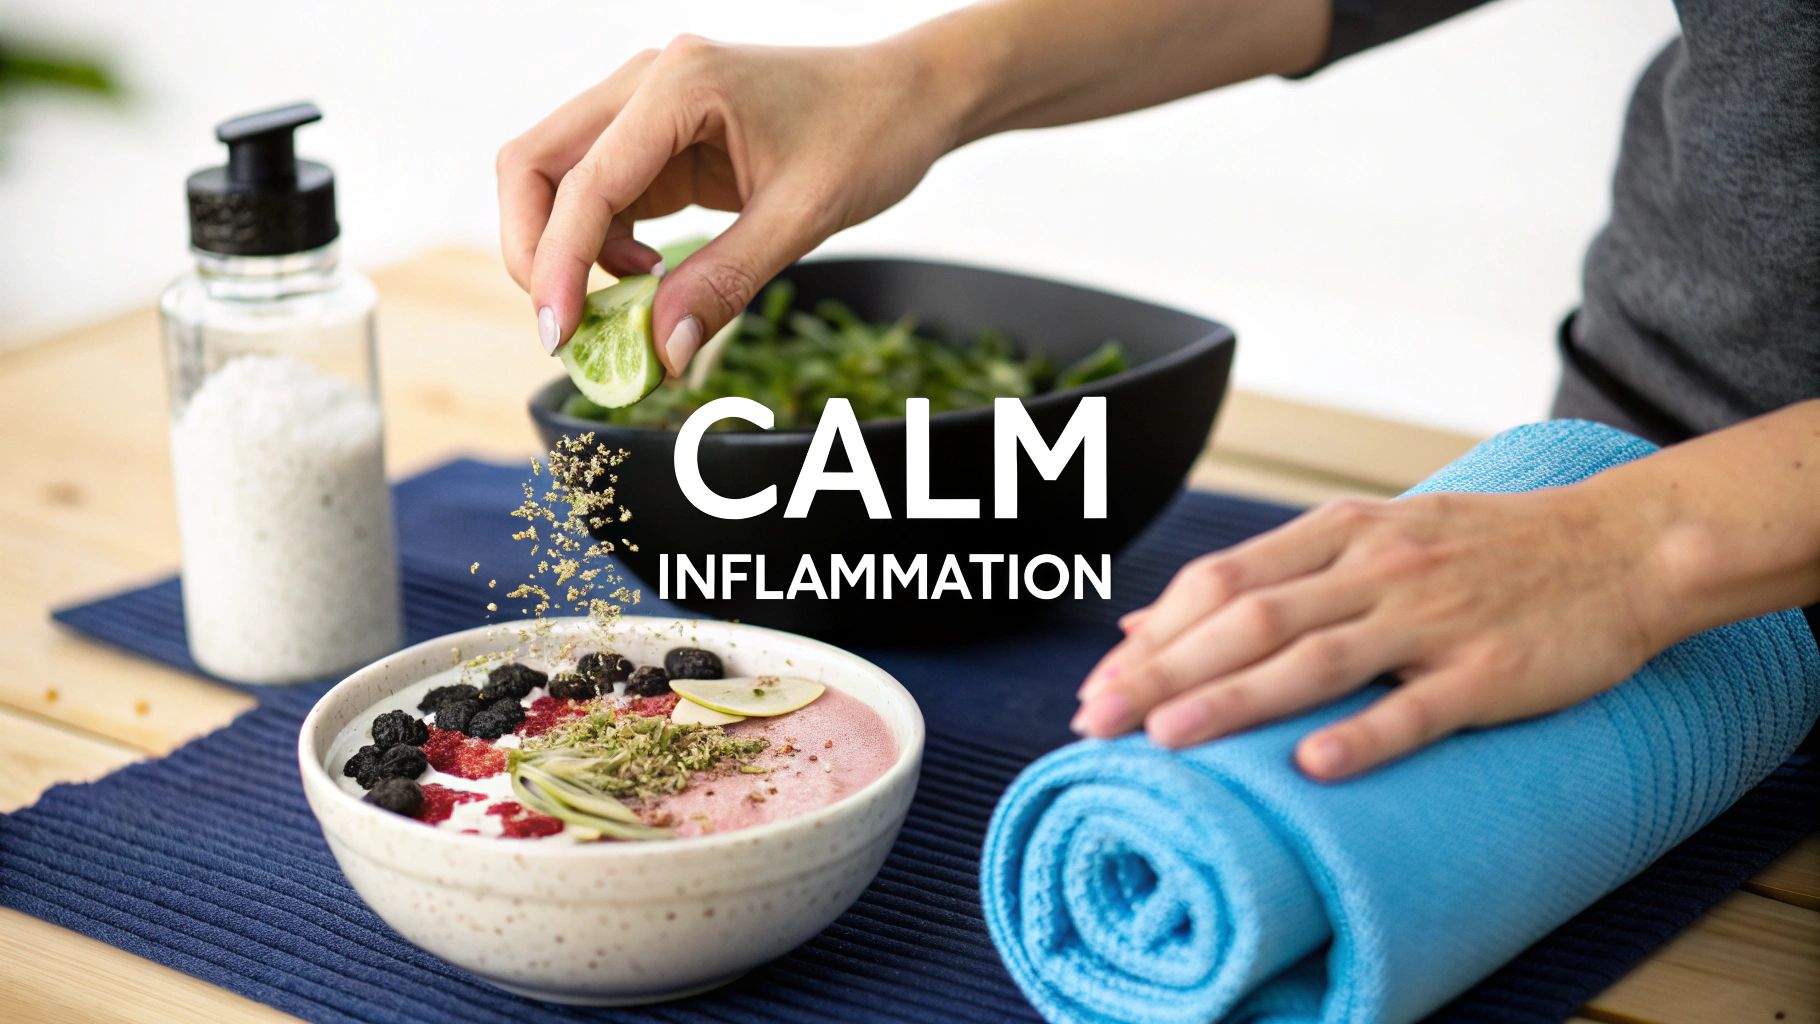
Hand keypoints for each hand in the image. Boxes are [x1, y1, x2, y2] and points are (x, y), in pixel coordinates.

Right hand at [496, 34, 963, 370]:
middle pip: (535, 165)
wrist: (908, 98)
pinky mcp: (656, 135)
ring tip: (624, 306)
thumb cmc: (869, 137)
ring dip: (566, 250)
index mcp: (680, 84)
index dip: (556, 264)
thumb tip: (662, 351)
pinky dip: (601, 243)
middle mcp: (646, 80)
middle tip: (570, 327)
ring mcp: (646, 103)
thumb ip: (725, 282)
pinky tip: (650, 273)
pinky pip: (597, 192)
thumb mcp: (802, 218)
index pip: (584, 181)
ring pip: (556, 179)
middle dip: (535, 251)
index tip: (559, 336)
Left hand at [1073, 484, 1680, 778]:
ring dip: (1233, 700)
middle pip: (1248, 619)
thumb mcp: (1365, 537)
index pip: (1221, 581)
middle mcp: (1376, 567)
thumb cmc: (1479, 549)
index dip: (1153, 637)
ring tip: (1165, 742)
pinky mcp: (1492, 670)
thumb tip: (1148, 621)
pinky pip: (1420, 706)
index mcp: (1341, 532)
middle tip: (1096, 722)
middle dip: (1163, 673)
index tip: (1097, 687)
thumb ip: (1262, 577)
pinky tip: (1313, 766)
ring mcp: (1434, 617)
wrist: (1620, 546)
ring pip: (1316, 659)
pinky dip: (1364, 734)